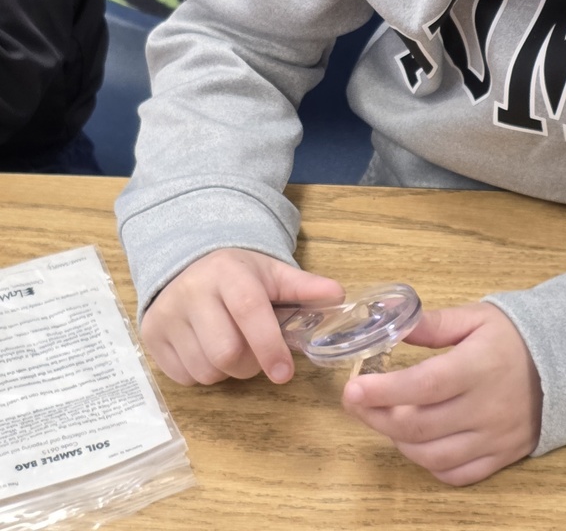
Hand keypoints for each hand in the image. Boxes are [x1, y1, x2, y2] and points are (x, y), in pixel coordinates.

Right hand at [141, 248, 342, 386]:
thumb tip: (338, 295)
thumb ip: (303, 287)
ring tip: (231, 346)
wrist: (184, 264)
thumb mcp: (271, 273)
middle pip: (226, 352)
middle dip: (250, 363)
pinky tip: (207, 350)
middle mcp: (192, 292)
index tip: (284, 372)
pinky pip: (184, 377)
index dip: (269, 345)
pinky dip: (203, 373)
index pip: (249, 312)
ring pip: (205, 370)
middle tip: (257, 352)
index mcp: (227, 272)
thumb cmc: (237, 274)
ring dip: (227, 371)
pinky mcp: (151, 337)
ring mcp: (167, 315)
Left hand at [342, 302, 541, 485]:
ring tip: (382, 417)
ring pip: (432, 455)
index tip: (354, 387)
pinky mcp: (500, 457)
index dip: (384, 391)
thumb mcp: (475, 317)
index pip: (424, 385)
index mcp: (477, 367)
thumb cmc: (514, 336)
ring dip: (398, 440)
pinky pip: (456, 474)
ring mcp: (493, 438)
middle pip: (420, 425)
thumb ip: (433, 324)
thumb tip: (392, 323)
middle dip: (377, 416)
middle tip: (354, 402)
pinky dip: (428, 463)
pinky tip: (415, 442)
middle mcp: (484, 408)